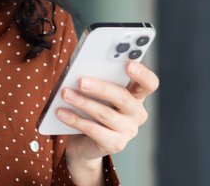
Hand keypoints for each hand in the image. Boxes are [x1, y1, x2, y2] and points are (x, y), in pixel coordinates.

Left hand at [58, 61, 159, 179]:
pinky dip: (75, 120)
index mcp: (137, 95)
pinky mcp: (116, 144)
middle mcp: (137, 113)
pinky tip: (61, 112)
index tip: (128, 64)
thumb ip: (97, 79)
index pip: (149, 83)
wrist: (85, 142)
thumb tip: (81, 70)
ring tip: (65, 94)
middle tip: (81, 81)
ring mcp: (129, 130)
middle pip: (124, 97)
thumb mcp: (97, 93)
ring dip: (82, 102)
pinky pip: (93, 130)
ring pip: (105, 114)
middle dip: (101, 88)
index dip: (142, 74)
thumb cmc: (92, 109)